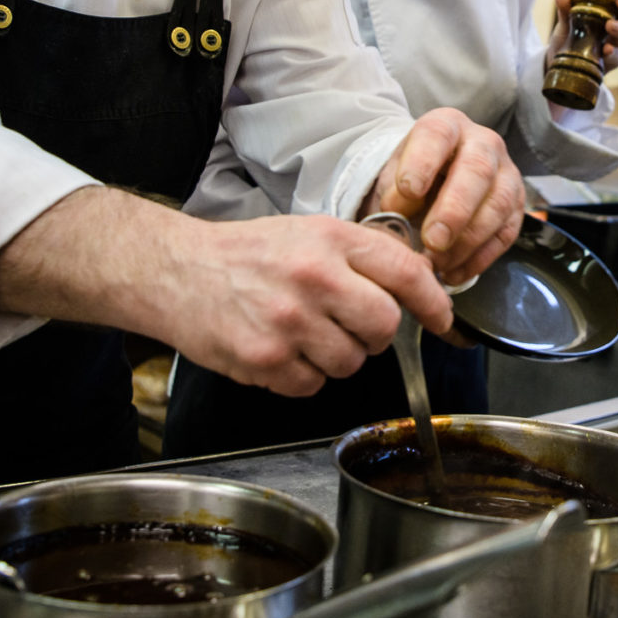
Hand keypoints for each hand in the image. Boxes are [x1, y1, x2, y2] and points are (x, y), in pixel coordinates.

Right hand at [0, 187, 454, 397]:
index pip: (405, 272)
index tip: (442, 320)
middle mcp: (313, 278)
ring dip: (335, 357)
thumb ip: (361, 254)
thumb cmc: (247, 254)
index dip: (434, 302)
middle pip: (383, 326)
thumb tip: (418, 280)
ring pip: (350, 363)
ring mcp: (288, 321)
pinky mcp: (264, 359)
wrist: (175, 271)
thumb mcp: (308, 232)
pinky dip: (301, 376)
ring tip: (303, 333)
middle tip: (349, 325)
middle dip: (374, 334)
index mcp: (330, 239)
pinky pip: (311, 385)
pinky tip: (280, 350)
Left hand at [364, 107, 524, 284]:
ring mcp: (506, 174)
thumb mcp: (392, 176)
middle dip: (455, 209)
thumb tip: (396, 217)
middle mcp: (483, 143)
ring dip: (467, 240)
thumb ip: (391, 193)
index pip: (438, 135)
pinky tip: (453, 273)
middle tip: (432, 240)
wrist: (434, 182)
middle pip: (477, 170)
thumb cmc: (411, 178)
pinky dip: (479, 258)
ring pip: (498, 203)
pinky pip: (506, 233)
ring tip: (437, 264)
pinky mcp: (517, 206)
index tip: (407, 191)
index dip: (423, 163)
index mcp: (446, 126)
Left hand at [550, 0, 617, 74]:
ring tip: (610, 25)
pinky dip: (613, 52)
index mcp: (606, 10)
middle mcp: (616, 25)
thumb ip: (565, 11)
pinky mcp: (612, 61)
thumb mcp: (564, 24)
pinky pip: (617, 56)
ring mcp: (616, 43)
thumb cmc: (568, 39)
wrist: (560, 63)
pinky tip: (606, 50)